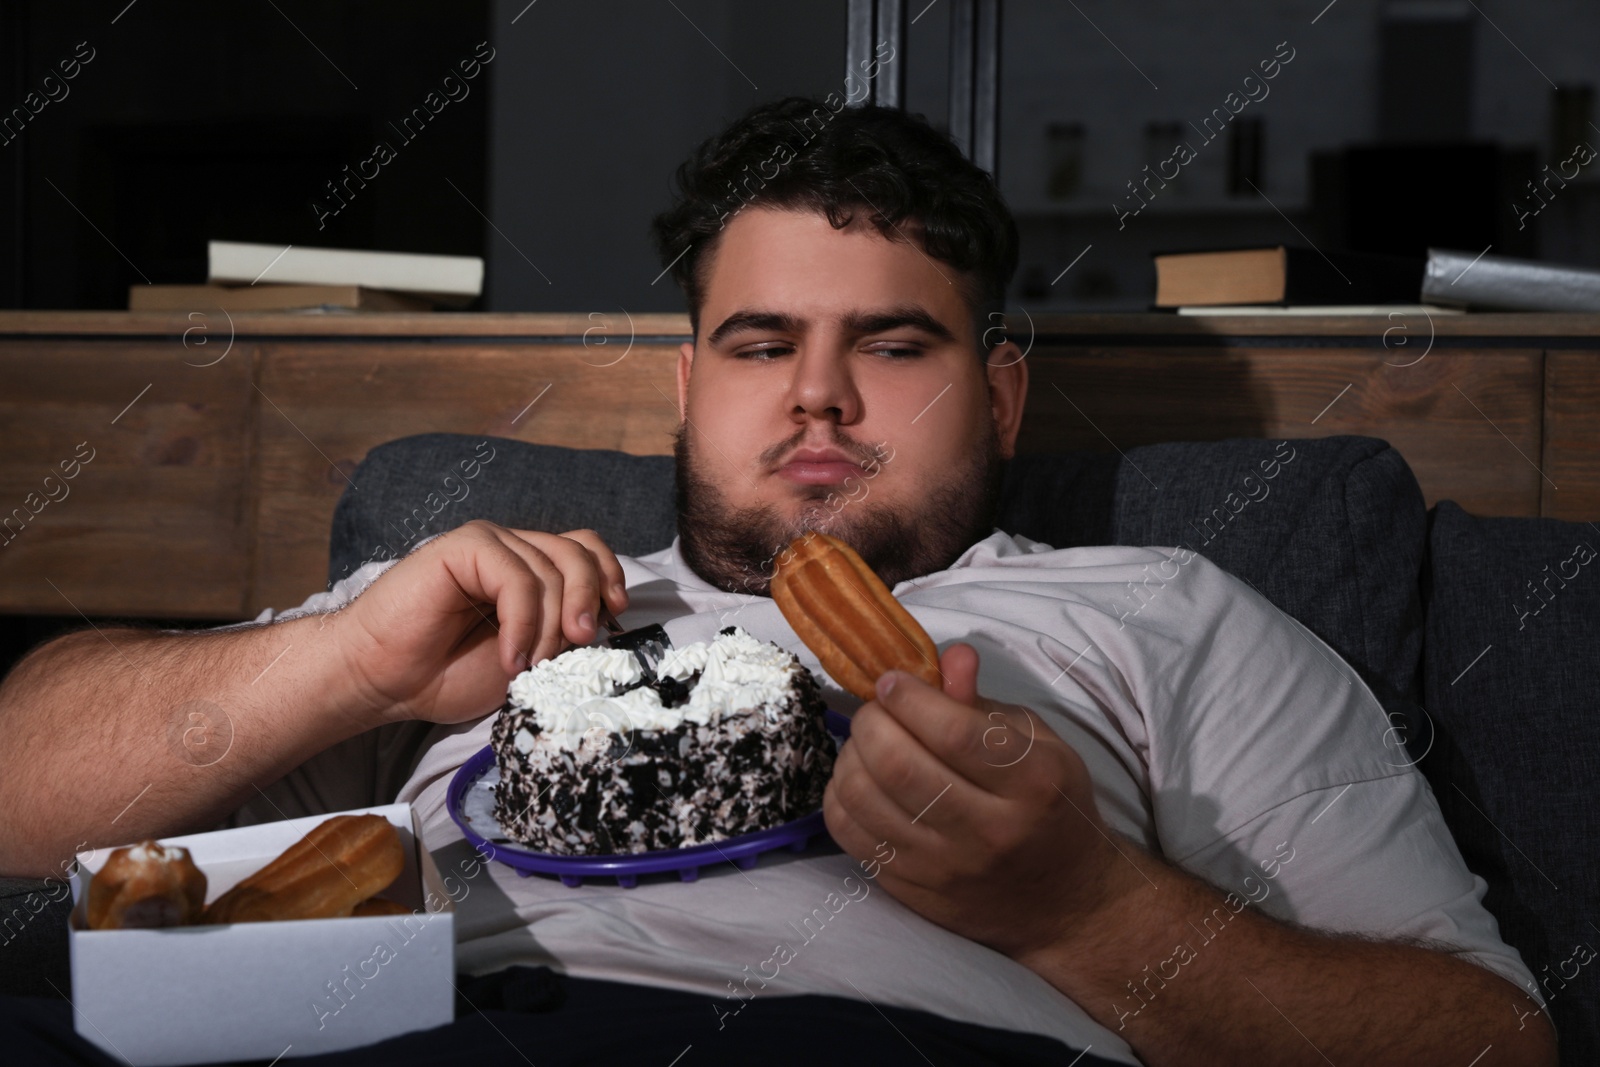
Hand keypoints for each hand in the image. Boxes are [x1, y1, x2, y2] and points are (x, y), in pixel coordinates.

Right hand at [333, 521, 628, 724]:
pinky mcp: (463, 547)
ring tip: (527, 668)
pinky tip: (511, 658)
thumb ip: (561, 634)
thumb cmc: (447, 672)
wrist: (383, 679)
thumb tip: (602, 622)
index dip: (609, 577)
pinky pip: (516, 578)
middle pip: (578, 555)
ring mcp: (489, 544)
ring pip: (550, 571)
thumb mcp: (527, 658)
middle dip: (587, 603)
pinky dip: (523, 624)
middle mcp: (513, 550)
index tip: (616, 617)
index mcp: (531, 571)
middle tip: (578, 647)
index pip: (587, 551)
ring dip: (548, 629)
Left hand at [822, 643, 1121, 957]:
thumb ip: (985, 702)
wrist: (1063, 902)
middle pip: (898, 764)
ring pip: (863, 798)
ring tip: (868, 743)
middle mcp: (990, 831)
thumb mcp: (1038, 745)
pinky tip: (861, 780)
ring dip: (851, 755)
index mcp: (1033, 784)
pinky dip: (841, 795)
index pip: (955, 732)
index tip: (894, 682)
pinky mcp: (912, 890)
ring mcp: (946, 868)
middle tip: (877, 710)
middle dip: (871, 721)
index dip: (910, 697)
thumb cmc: (1049, 808)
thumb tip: (949, 657)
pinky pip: (849, 834)